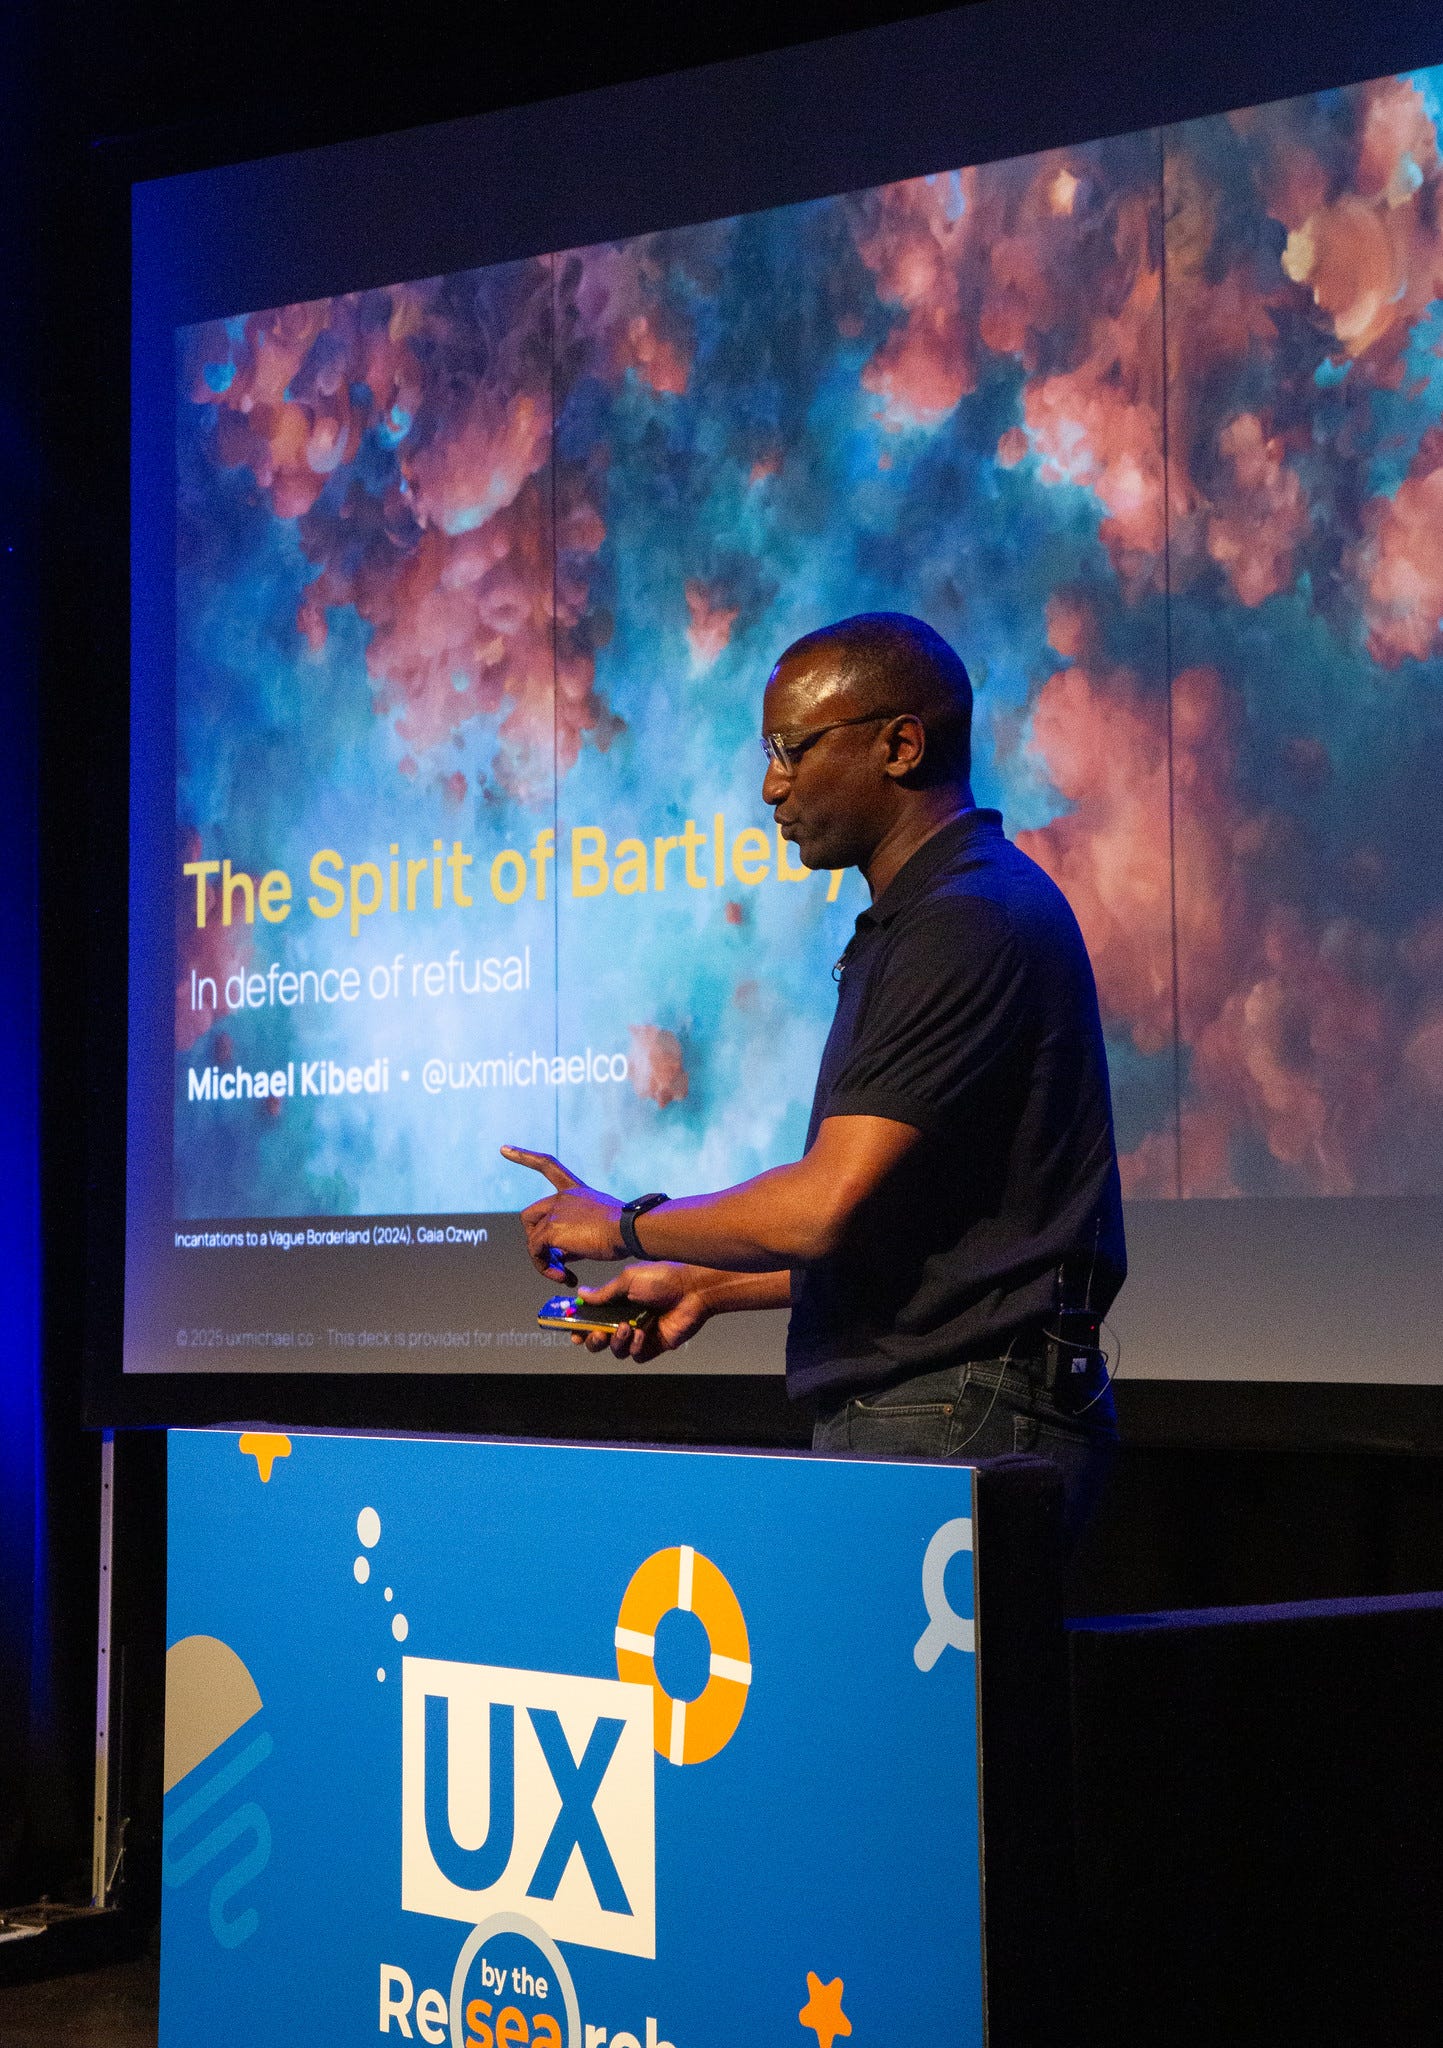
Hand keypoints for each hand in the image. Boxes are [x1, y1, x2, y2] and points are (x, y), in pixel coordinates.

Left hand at [500, 1146, 624, 1280]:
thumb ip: (576, 1235)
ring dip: (544, 1261)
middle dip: (536, 1240)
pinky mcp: (551, 1230)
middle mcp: (562, 1197)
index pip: (547, 1165)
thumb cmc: (623, 1231)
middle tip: (555, 1259)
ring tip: (563, 1274)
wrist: (629, 1230)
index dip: (524, 1156)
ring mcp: (555, 1212)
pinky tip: (564, 1276)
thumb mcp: (598, 1226)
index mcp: (576, 1190)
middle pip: (530, 1216)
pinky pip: (536, 1252)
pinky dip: (545, 1267)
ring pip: (533, 1239)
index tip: (504, 1149)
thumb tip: (562, 1254)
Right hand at [574, 1264, 720, 1361]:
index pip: (593, 1318)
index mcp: (618, 1302)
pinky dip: (634, 1347)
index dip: (581, 1326)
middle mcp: (626, 1319)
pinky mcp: (654, 1345)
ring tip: (625, 1327)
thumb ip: (605, 1293)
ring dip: (616, 1341)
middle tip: (598, 1332)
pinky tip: (642, 1333)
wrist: (693, 1289)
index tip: (575, 1331)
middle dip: (593, 1339)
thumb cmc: (662, 1278)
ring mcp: (640, 1334)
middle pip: (600, 1339)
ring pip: (616, 1349)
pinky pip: (635, 1355)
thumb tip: (581, 1294)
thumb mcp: (628, 1280)